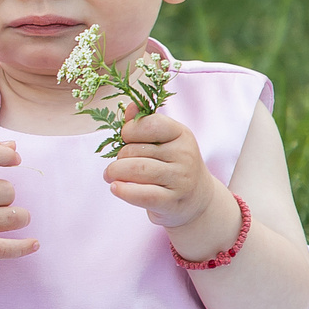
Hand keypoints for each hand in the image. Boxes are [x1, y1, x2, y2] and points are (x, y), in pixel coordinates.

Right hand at [0, 141, 35, 263]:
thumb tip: (12, 146)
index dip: (5, 155)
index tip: (14, 160)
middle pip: (7, 190)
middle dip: (6, 195)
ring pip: (13, 216)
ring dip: (18, 217)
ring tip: (9, 218)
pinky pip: (6, 249)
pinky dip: (24, 247)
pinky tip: (34, 243)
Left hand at [102, 112, 215, 230]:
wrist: (198, 200)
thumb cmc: (173, 166)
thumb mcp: (165, 142)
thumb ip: (145, 124)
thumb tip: (130, 107)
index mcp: (181, 134)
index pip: (150, 123)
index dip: (130, 130)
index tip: (125, 139)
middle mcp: (184, 155)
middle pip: (135, 150)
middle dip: (119, 157)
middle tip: (118, 164)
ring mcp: (180, 179)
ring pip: (135, 170)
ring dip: (115, 172)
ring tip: (111, 175)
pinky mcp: (172, 201)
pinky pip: (141, 194)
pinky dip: (123, 191)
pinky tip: (116, 187)